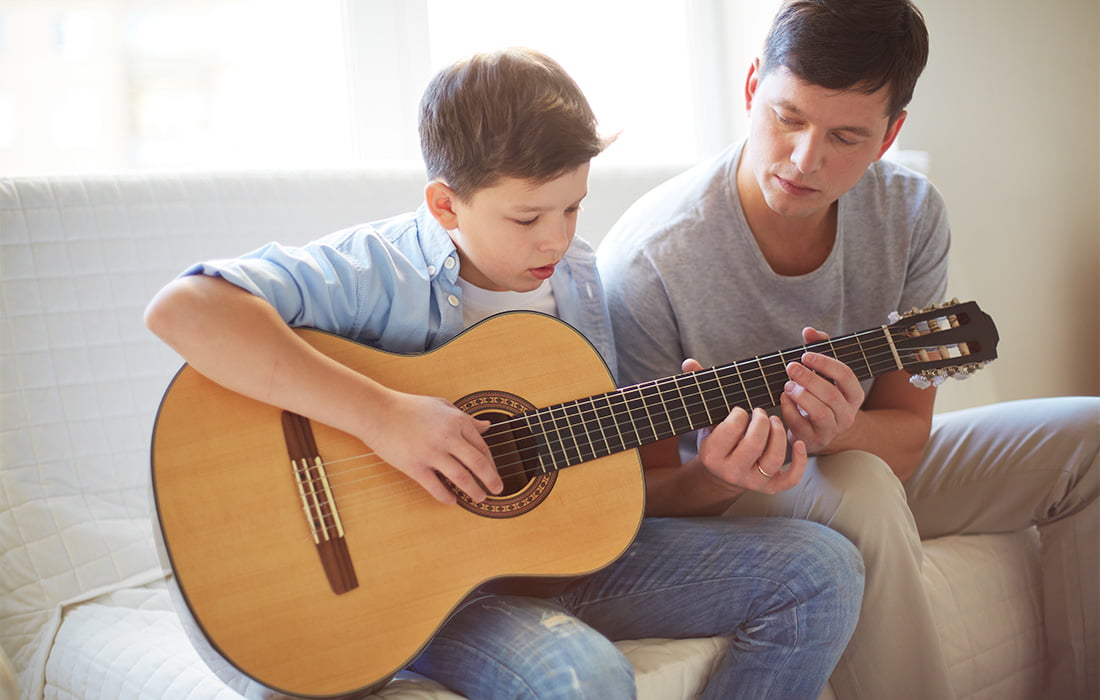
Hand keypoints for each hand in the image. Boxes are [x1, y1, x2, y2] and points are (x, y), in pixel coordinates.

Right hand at [359, 390, 502, 504]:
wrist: (378, 412)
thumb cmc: (409, 407)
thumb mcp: (442, 405)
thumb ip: (466, 417)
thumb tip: (487, 427)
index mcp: (457, 421)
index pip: (482, 446)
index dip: (491, 463)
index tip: (494, 472)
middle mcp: (448, 437)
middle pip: (478, 464)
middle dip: (491, 480)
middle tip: (498, 490)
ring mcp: (432, 453)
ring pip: (461, 478)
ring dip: (474, 491)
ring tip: (480, 498)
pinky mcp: (415, 466)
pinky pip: (436, 487)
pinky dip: (447, 497)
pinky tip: (452, 501)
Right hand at [683, 359, 806, 493]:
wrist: (722, 471)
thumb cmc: (717, 436)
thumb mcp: (707, 417)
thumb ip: (699, 389)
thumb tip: (689, 362)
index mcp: (711, 455)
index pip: (731, 429)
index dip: (740, 414)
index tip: (740, 410)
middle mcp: (731, 472)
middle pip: (754, 444)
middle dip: (761, 422)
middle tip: (760, 412)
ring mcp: (752, 481)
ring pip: (774, 459)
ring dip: (779, 434)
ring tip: (774, 421)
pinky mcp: (771, 487)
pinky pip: (790, 478)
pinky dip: (799, 461)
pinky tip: (799, 443)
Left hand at [780, 327, 864, 453]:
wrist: (816, 430)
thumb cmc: (819, 395)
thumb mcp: (823, 373)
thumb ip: (818, 348)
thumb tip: (809, 330)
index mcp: (854, 394)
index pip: (846, 375)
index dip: (825, 363)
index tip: (805, 355)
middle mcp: (847, 414)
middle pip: (831, 395)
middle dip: (809, 379)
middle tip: (790, 367)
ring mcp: (831, 430)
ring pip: (820, 412)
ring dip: (801, 396)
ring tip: (787, 385)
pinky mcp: (814, 440)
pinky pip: (801, 426)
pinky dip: (789, 411)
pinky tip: (783, 399)